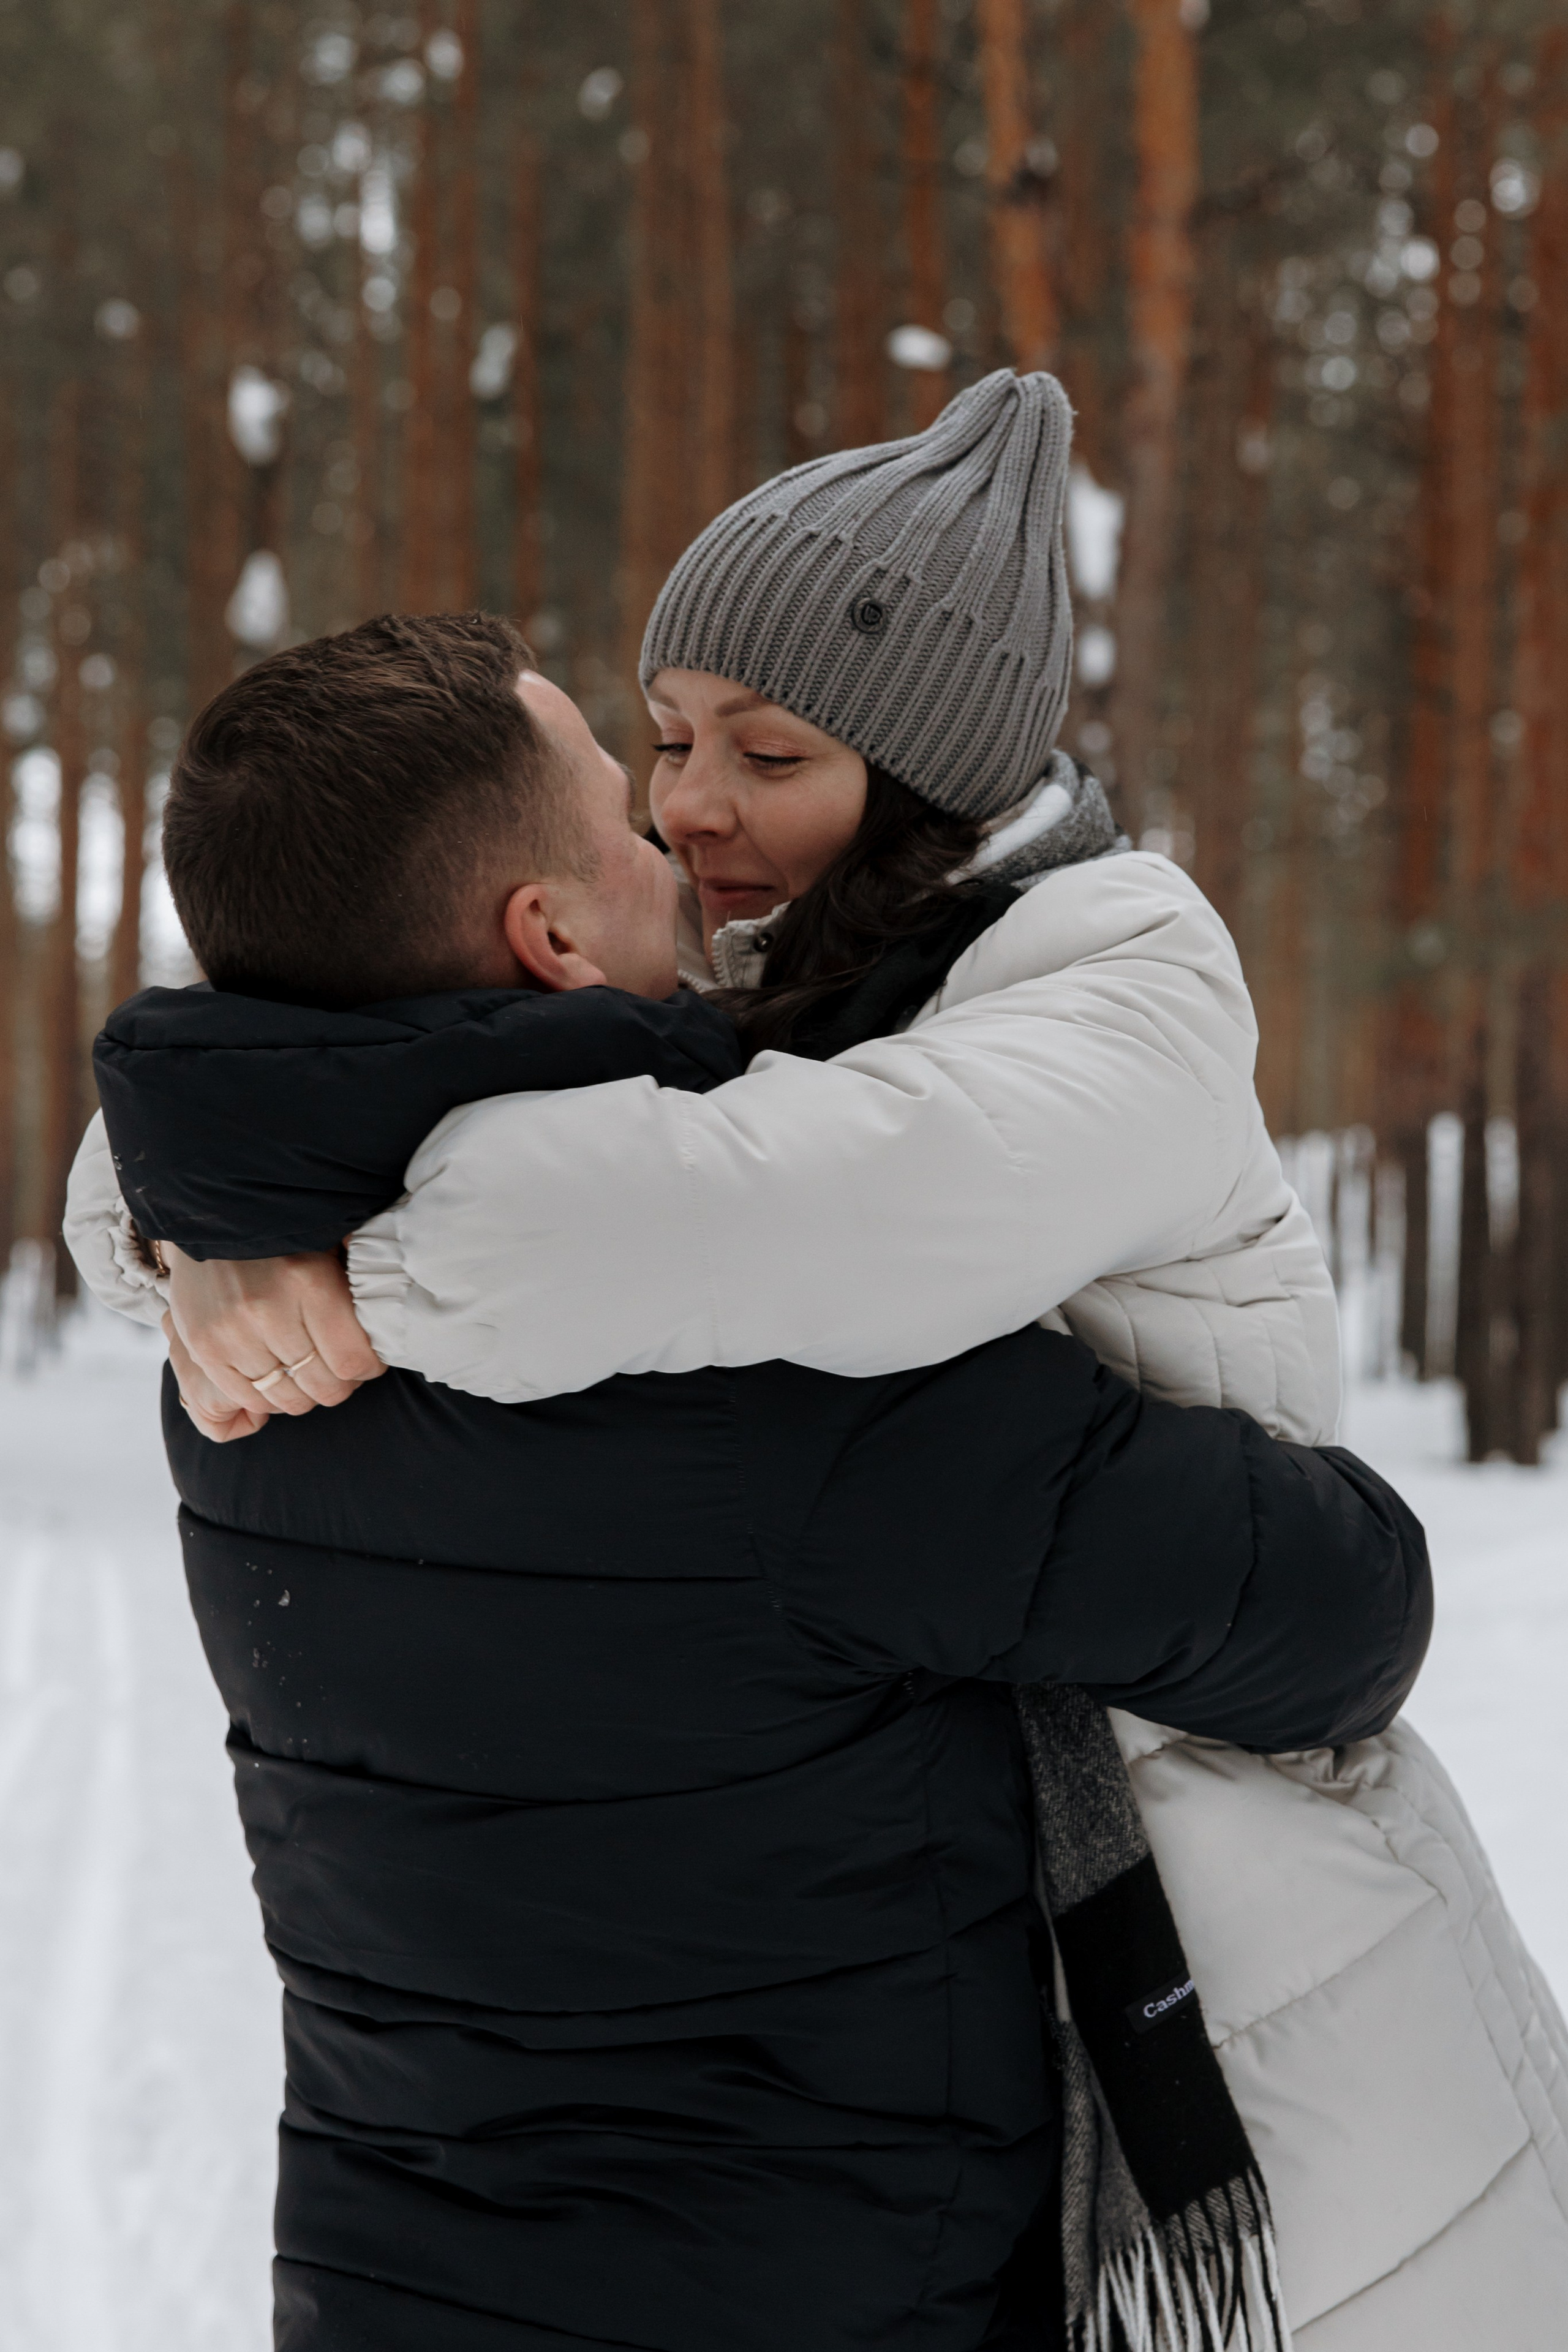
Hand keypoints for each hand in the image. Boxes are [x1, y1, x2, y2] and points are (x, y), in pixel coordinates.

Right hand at [163, 1243, 385, 1420]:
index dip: (367, 1369)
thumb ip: (360, 1281)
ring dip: (303, 1392)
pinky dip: (267, 1397)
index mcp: (309, 1281)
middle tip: (339, 1370)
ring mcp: (231, 1332)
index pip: (351, 1361)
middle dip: (339, 1385)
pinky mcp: (204, 1347)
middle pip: (321, 1386)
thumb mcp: (330, 1243)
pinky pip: (247, 1397)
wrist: (213, 1216)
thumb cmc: (284, 1233)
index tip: (369, 1361)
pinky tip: (276, 1376)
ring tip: (307, 1372)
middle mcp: (268, 1310)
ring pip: (285, 1398)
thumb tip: (391, 1322)